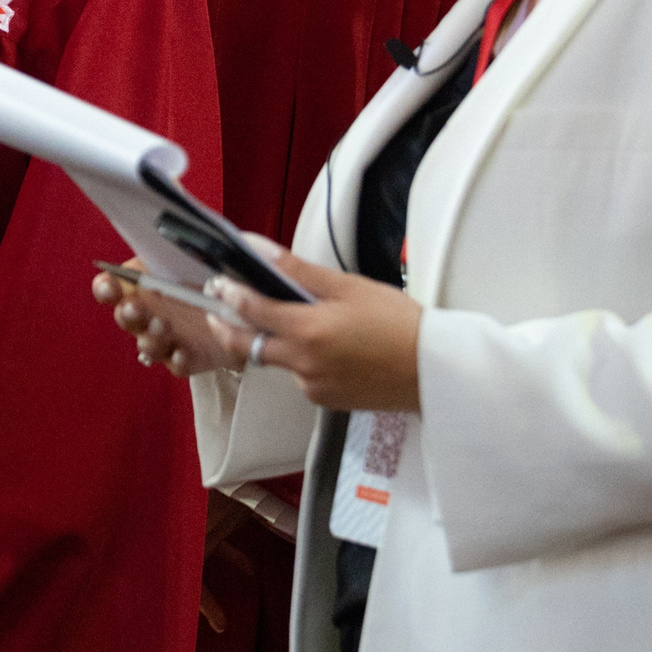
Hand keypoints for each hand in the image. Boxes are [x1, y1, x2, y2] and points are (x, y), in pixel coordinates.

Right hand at [93, 260, 250, 375]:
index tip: (110, 284)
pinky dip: (177, 359)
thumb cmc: (214, 275)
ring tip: (163, 326)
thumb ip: (185, 247)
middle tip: (135, 308)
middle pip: (125, 317)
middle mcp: (150, 314)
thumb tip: (181, 233)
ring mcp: (168, 339)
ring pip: (147, 344)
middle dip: (127, 313)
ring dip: (150, 337)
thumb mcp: (202, 255)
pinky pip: (176, 364)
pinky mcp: (190, 358)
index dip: (106, 287)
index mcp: (145, 284)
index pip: (112, 287)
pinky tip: (182, 351)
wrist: (247, 310)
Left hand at [205, 246, 423, 412]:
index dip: (230, 294)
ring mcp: (312, 386)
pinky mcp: (325, 401)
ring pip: (276, 362)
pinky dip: (301, 360)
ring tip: (289, 322)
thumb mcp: (350, 287)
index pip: (252, 310)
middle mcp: (303, 364)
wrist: (435, 370)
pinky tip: (326, 347)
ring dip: (272, 343)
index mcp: (308, 331)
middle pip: (246, 346)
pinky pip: (300, 377)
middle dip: (226, 327)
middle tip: (217, 311)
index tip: (219, 283)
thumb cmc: (399, 322)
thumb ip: (300, 272)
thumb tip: (261, 250)